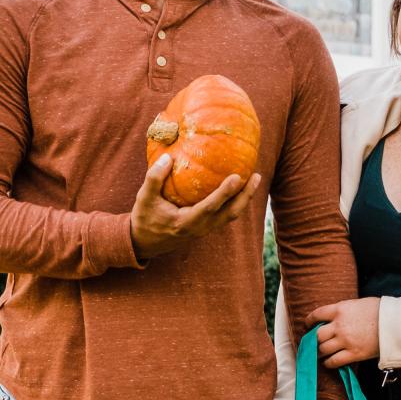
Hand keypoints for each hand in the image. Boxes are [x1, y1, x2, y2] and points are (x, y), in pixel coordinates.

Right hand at [130, 153, 261, 259]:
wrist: (144, 243)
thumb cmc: (144, 218)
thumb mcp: (144, 198)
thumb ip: (154, 178)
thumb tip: (167, 157)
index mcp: (185, 223)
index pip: (210, 207)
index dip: (225, 192)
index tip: (237, 176)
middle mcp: (199, 229)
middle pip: (230, 213)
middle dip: (245, 195)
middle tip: (256, 176)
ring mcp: (204, 230)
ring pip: (231, 215)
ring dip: (244, 198)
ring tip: (254, 179)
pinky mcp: (206, 228)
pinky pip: (226, 214)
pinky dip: (235, 201)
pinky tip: (239, 187)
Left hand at [305, 298, 381, 367]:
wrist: (396, 323)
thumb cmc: (381, 311)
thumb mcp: (359, 304)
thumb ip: (345, 311)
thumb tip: (337, 317)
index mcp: (340, 309)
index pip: (317, 314)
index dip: (309, 321)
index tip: (308, 325)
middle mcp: (339, 325)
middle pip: (317, 335)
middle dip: (314, 340)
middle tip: (313, 343)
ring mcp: (345, 340)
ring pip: (323, 349)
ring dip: (319, 352)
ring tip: (319, 354)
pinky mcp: (354, 354)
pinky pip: (334, 361)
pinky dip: (328, 363)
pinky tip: (328, 362)